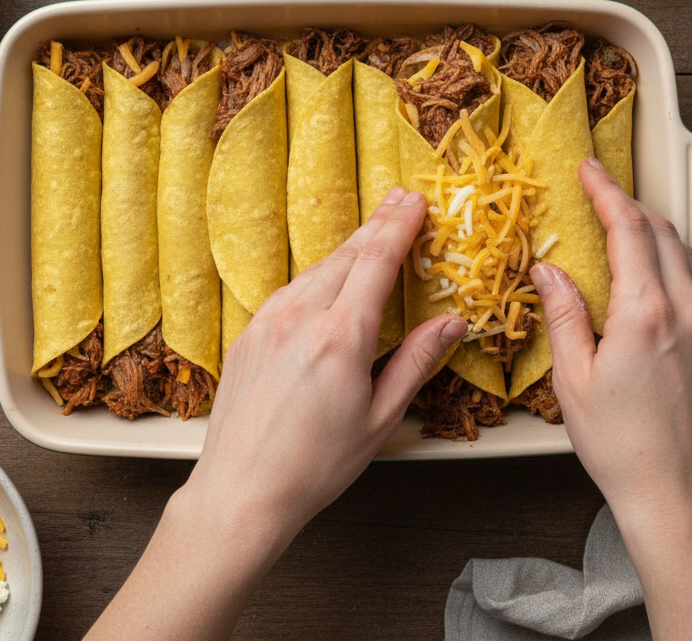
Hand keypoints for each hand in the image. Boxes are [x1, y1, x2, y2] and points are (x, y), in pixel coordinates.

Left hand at [188, 186, 467, 543]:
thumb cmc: (314, 466)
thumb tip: (450, 324)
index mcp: (340, 337)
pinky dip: (318, 274)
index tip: (416, 202)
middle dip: (378, 224)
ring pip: (316, 269)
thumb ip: (415, 362)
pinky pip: (290, 290)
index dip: (399, 226)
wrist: (241, 491)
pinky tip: (329, 277)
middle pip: (347, 255)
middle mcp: (300, 317)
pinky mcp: (248, 334)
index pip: (377, 261)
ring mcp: (268, 322)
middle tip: (401, 201)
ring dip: (348, 247)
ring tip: (373, 232)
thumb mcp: (380, 418)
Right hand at [531, 157, 691, 524]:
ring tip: (622, 225)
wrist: (677, 491)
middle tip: (597, 192)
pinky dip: (673, 260)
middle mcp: (686, 311)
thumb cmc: (619, 445)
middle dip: (628, 203)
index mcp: (644, 314)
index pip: (628, 229)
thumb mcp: (572, 379)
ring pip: (686, 253)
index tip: (587, 170)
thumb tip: (550, 270)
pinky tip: (652, 271)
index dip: (606, 191)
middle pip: (661, 231)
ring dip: (653, 230)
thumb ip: (564, 314)